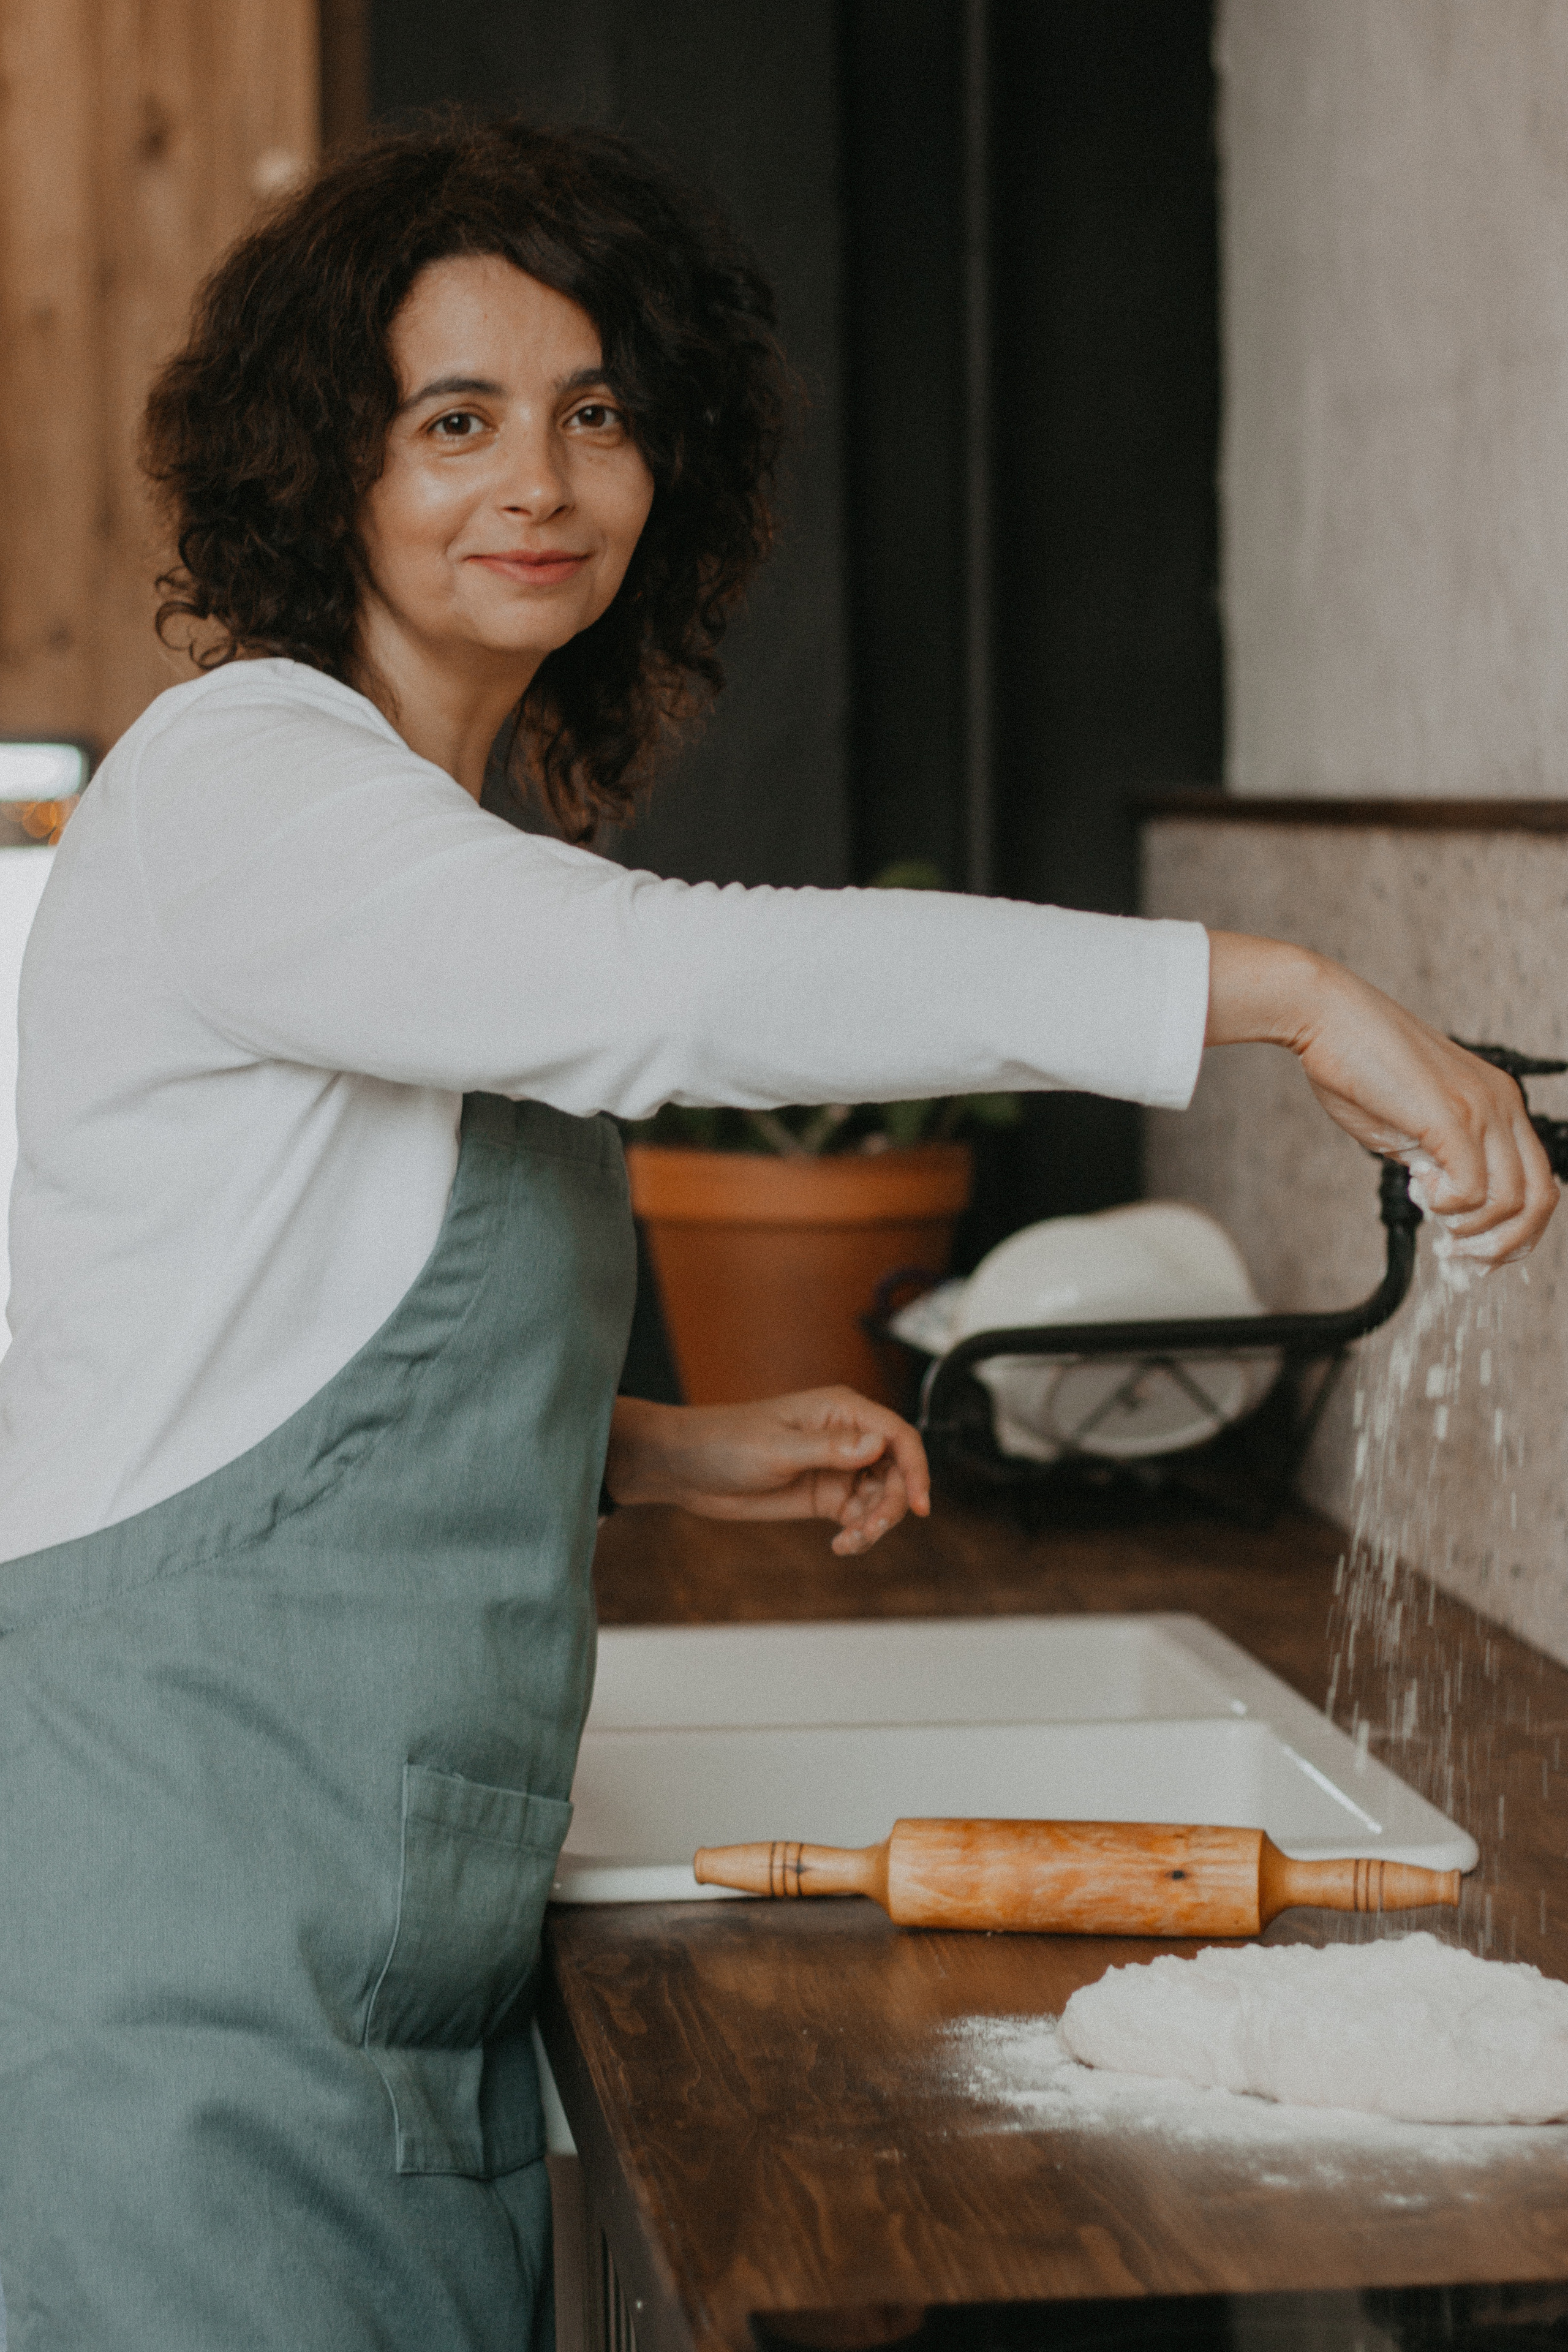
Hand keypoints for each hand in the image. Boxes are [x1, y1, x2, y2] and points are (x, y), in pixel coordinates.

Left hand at [603, 1389, 930, 1554]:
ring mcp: (838, 1468)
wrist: (688, 1469)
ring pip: (883, 1498)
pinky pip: (860, 1516)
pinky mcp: (825, 1496)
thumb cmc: (725, 1442)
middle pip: (898, 1471)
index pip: (897, 1435)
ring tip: (850, 1541)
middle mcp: (846, 1437)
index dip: (917, 1468)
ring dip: (877, 1523)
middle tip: (867, 1530)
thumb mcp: (777, 1448)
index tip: (919, 1505)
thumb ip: (829, 1448)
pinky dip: (859, 1534)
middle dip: (893, 1504)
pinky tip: (841, 1546)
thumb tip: (877, 1443)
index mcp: (841, 1410)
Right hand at [1206, 932, 1557, 1263]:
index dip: (1515, 1229)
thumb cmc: (1358, 1065)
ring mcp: (1481, 1108)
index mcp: (1498, 1103)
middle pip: (1541, 1198)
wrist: (1329, 1016)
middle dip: (1504, 1243)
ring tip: (1435, 1217)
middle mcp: (1502, 1103)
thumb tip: (1443, 1200)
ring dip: (1472, 1228)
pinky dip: (1448, 1206)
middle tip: (1462, 1256)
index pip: (1539, 1181)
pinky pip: (1472, 1187)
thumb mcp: (1410, 1125)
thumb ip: (1435, 1159)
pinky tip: (1419, 1189)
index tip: (1476, 1249)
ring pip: (1512, 1199)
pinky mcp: (1451, 1115)